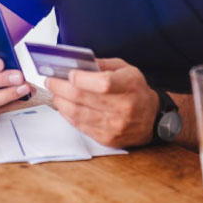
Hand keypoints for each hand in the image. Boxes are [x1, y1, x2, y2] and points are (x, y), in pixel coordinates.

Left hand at [45, 58, 159, 147]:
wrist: (152, 118)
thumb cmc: (135, 89)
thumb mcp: (125, 69)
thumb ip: (101, 64)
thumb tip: (77, 63)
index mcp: (128, 86)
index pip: (102, 83)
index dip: (81, 78)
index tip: (68, 72)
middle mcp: (123, 108)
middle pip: (83, 98)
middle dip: (60, 87)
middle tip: (50, 80)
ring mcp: (114, 126)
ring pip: (77, 113)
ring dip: (60, 101)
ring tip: (54, 92)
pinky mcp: (107, 138)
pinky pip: (80, 126)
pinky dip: (67, 114)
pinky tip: (63, 105)